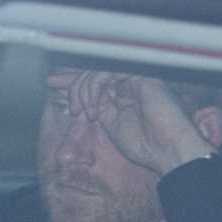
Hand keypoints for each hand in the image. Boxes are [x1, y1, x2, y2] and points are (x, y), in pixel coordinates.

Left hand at [59, 70, 217, 174]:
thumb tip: (77, 97)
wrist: (168, 152)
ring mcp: (135, 79)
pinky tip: (95, 107)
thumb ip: (97, 108)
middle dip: (73, 83)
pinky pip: (108, 72)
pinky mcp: (141, 78)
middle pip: (93, 70)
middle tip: (72, 106)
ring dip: (84, 90)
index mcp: (123, 94)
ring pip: (98, 70)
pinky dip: (95, 88)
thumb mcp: (111, 125)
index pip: (94, 78)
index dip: (72, 79)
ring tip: (85, 111)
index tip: (53, 83)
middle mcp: (129, 83)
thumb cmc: (146, 145)